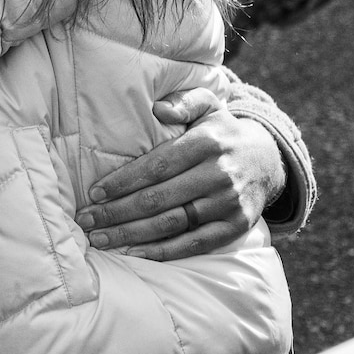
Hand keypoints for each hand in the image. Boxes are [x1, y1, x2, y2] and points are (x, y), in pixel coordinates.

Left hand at [77, 87, 285, 260]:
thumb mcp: (208, 104)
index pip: (157, 166)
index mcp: (207, 143)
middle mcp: (219, 175)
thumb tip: (159, 107)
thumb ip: (184, 101)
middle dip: (117, 212)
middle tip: (86, 220)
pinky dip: (163, 251)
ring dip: (132, 234)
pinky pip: (194, 244)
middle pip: (159, 199)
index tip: (94, 193)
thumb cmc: (221, 131)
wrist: (268, 159)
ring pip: (172, 223)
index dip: (123, 181)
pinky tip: (134, 253)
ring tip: (100, 239)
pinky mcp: (236, 227)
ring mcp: (229, 204)